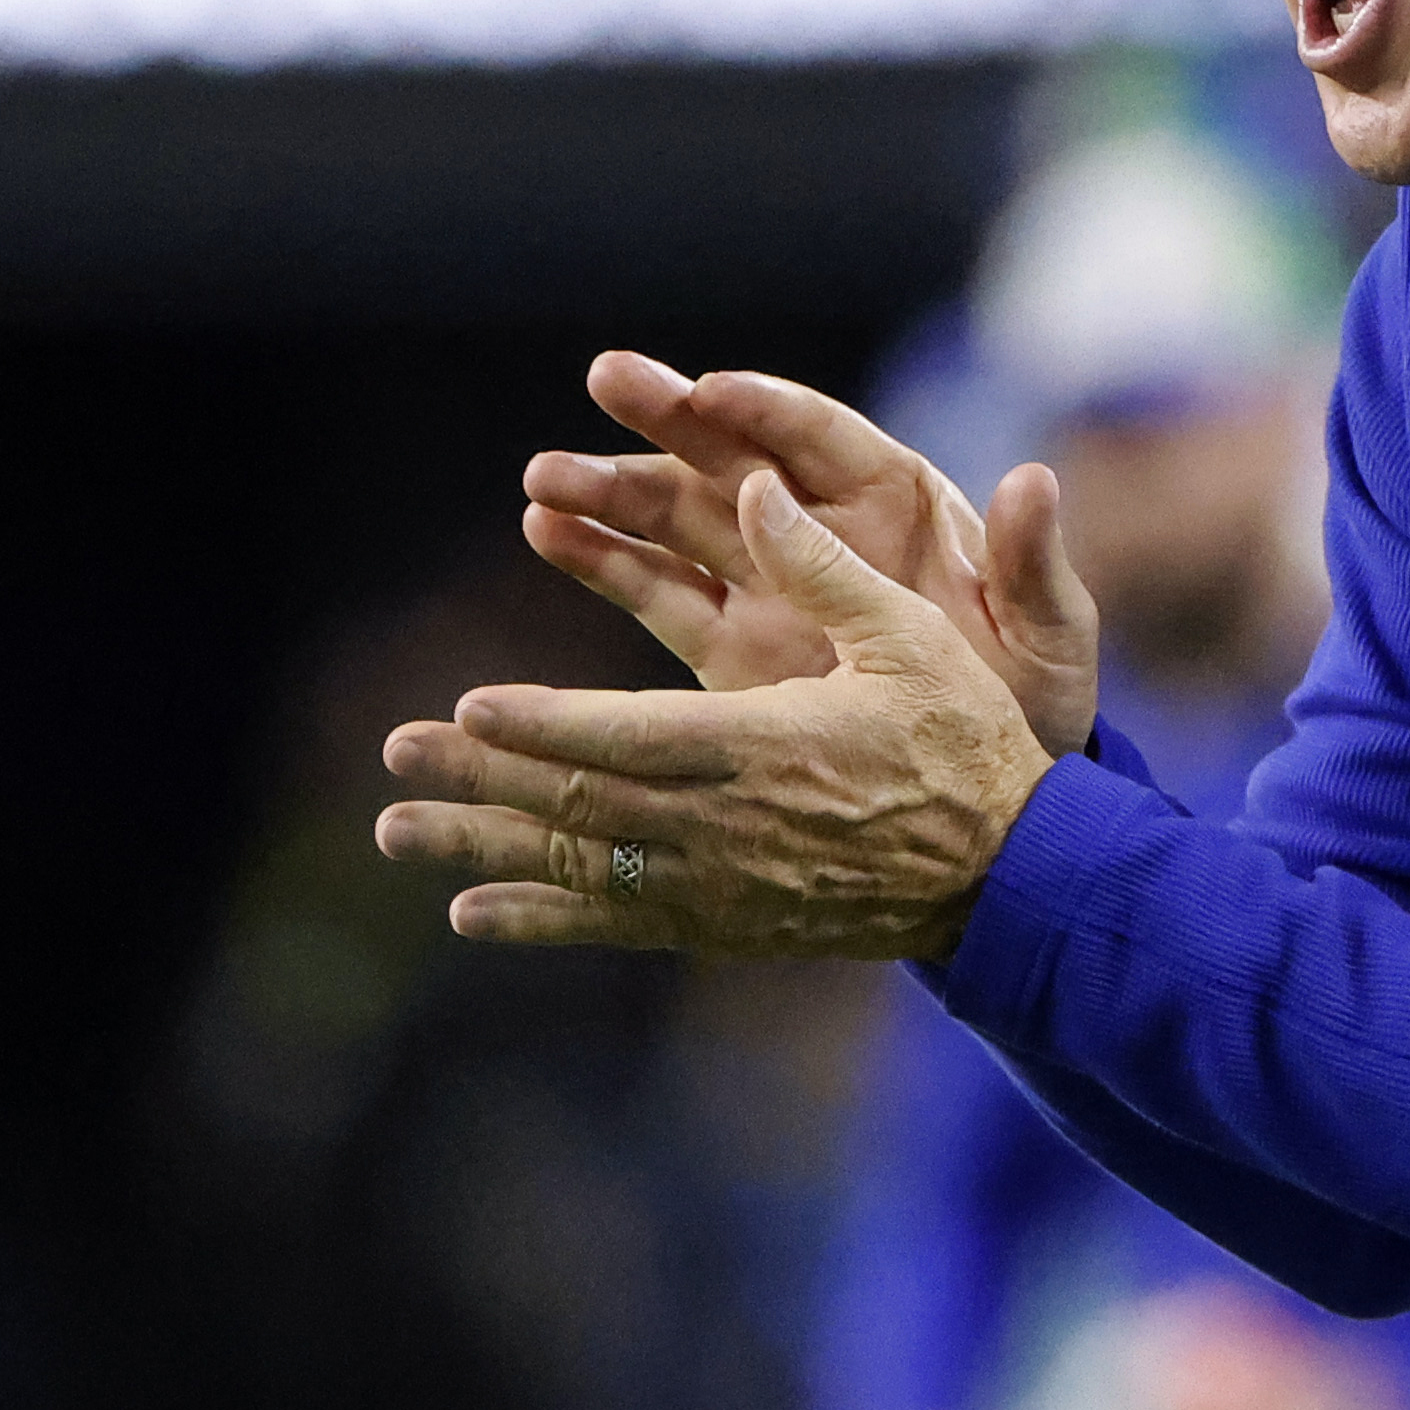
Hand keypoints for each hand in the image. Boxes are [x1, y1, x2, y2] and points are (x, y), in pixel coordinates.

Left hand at [376, 464, 1056, 957]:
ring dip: (483, 853)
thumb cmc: (966, 743)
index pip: (627, 737)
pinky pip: (619, 925)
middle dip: (479, 784)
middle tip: (395, 759)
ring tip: (398, 835)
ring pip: (581, 870)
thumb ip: (822, 565)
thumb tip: (750, 485)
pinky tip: (473, 917)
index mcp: (765, 746)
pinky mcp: (730, 924)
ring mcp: (724, 886)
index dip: (543, 726)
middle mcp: (729, 826)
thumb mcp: (912, 637)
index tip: (468, 709)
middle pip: (579, 807)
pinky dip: (543, 921)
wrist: (1013, 879)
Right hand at [521, 352, 1100, 755]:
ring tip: (547, 477)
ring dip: (616, 492)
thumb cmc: (1034, 705)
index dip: (768, 410)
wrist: (993, 804)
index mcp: (898, 503)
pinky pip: (659, 590)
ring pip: (680, 519)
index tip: (711, 389)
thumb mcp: (1049, 638)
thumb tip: (1035, 479)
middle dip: (670, 418)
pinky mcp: (730, 646)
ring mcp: (769, 584)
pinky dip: (605, 560)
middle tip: (607, 379)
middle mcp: (821, 529)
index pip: (823, 438)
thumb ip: (1034, 565)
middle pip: (734, 457)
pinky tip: (549, 533)